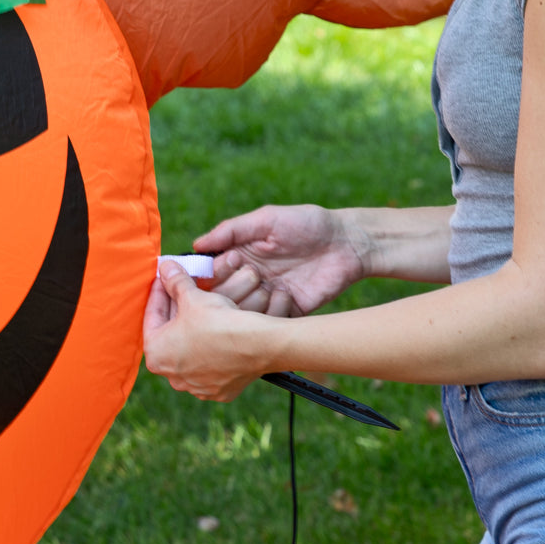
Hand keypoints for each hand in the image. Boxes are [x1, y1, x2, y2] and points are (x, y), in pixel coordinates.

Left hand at [143, 261, 266, 400]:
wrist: (259, 345)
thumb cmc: (219, 322)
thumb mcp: (193, 297)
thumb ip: (175, 282)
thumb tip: (165, 266)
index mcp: (156, 354)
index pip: (152, 316)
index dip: (160, 292)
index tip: (165, 279)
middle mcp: (172, 377)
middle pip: (170, 336)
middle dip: (176, 313)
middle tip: (183, 292)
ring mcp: (196, 387)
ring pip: (190, 353)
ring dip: (193, 333)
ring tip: (203, 313)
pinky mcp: (218, 392)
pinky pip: (210, 368)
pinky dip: (211, 352)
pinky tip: (219, 336)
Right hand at [195, 204, 365, 315]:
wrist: (348, 243)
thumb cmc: (307, 224)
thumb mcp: (266, 219)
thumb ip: (231, 230)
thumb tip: (196, 245)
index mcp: (239, 257)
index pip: (210, 274)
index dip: (214, 272)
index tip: (231, 261)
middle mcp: (248, 281)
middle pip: (221, 298)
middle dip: (232, 287)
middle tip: (253, 272)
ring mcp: (266, 299)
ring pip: (242, 315)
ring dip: (252, 301)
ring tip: (269, 283)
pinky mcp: (286, 314)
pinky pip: (268, 324)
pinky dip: (272, 312)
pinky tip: (286, 293)